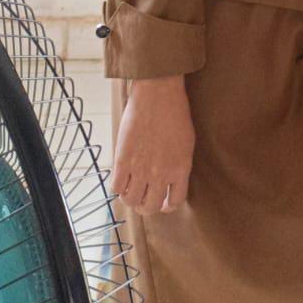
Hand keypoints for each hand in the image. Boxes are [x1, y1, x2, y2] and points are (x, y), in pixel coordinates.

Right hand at [111, 75, 194, 215]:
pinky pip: (116, 187)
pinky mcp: (123, 161)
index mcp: (181, 169)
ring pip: (131, 201)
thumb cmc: (175, 114)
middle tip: (144, 200)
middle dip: (147, 206)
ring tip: (131, 190)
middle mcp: (161, 174)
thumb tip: (170, 181)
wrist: (158, 95)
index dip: (167, 206)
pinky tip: (122, 179)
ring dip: (131, 199)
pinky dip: (118, 187)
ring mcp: (141, 169)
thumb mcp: (186, 143)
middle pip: (150, 207)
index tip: (163, 202)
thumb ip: (178, 165)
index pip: (175, 201)